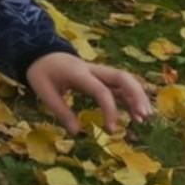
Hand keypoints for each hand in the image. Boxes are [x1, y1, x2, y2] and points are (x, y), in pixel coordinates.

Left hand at [26, 53, 152, 133]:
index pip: (101, 90)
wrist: (39, 51)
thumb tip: (77, 133)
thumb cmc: (41, 72)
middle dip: (135, 95)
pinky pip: (119, 84)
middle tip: (143, 116)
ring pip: (124, 79)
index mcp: (78, 73)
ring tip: (144, 117)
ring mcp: (98, 71)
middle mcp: (92, 70)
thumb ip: (61, 111)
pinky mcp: (99, 76)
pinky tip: (136, 113)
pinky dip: (130, 97)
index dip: (110, 109)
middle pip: (121, 76)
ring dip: (137, 96)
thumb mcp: (44, 91)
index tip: (111, 129)